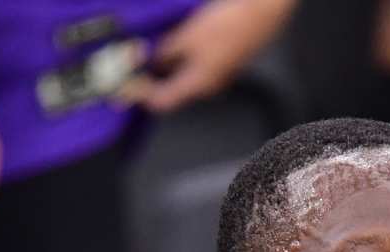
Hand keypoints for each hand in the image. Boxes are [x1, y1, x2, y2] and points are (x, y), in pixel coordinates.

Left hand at [133, 0, 295, 113]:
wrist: (263, 11)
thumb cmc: (228, 24)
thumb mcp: (188, 36)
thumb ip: (166, 52)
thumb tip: (151, 61)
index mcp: (199, 84)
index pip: (162, 102)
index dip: (141, 95)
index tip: (126, 85)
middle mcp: (209, 85)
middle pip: (173, 91)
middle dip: (152, 79)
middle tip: (134, 65)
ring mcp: (219, 74)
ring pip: (185, 77)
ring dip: (167, 66)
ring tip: (151, 50)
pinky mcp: (224, 60)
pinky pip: (196, 65)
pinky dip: (181, 58)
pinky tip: (175, 41)